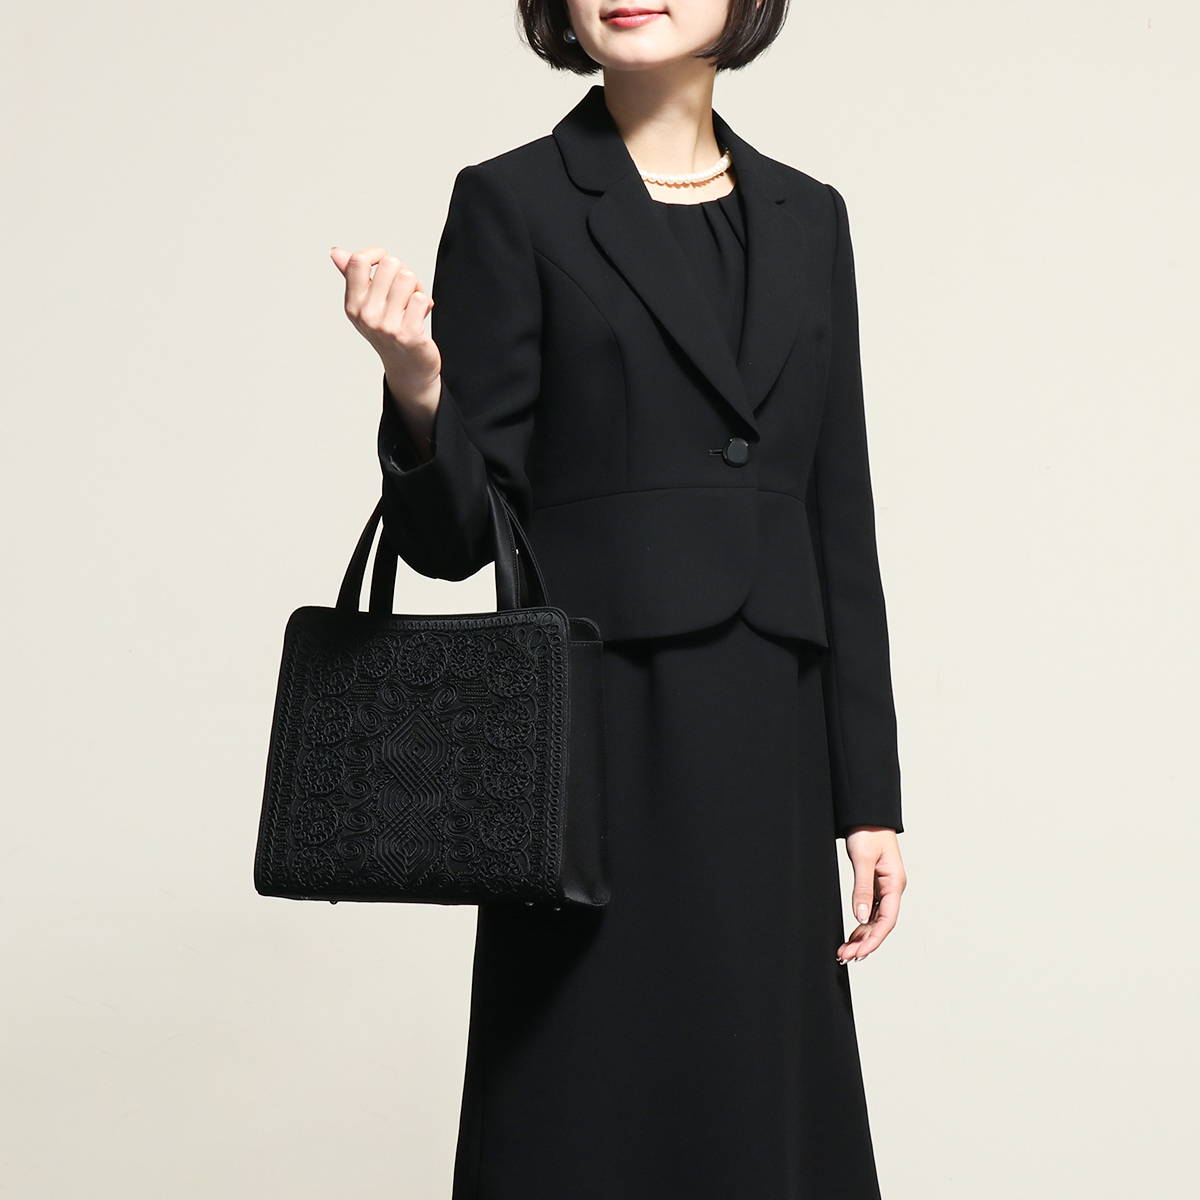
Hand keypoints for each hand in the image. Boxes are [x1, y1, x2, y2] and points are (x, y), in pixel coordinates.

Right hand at [329, 245, 441, 403]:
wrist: (408, 368)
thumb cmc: (389, 331)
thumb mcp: (366, 305)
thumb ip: (353, 277)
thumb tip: (336, 252)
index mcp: (353, 304)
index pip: (358, 260)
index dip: (378, 254)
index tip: (386, 263)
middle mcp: (366, 315)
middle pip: (390, 263)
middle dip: (403, 271)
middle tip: (406, 291)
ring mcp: (386, 326)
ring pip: (408, 277)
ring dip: (417, 286)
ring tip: (414, 303)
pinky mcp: (407, 334)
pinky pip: (421, 299)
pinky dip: (425, 304)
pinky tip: (421, 317)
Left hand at [836, 826, 905, 963]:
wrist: (867, 814)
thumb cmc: (868, 832)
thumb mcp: (863, 859)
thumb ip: (862, 888)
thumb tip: (862, 917)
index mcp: (894, 884)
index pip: (887, 920)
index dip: (873, 939)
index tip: (859, 953)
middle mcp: (892, 889)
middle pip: (881, 924)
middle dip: (865, 943)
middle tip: (845, 956)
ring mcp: (884, 888)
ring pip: (875, 920)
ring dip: (861, 936)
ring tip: (845, 951)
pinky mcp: (874, 884)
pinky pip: (870, 910)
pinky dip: (861, 925)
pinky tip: (852, 936)